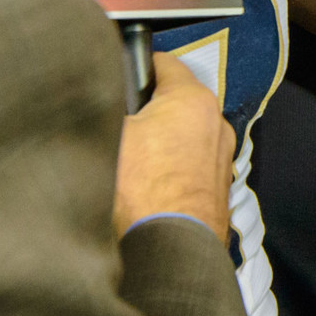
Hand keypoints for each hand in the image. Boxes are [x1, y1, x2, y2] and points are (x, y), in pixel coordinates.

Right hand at [113, 51, 235, 242]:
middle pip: (176, 103)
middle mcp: (216, 125)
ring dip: (162, 146)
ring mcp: (222, 161)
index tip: (118, 79)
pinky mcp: (219, 193)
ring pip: (185, 139)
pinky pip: (191, 170)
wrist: (166, 252)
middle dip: (149, 111)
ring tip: (130, 165)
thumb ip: (105, 109)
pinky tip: (147, 190)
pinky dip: (173, 174)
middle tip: (117, 126)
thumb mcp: (107, 134)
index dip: (136, 67)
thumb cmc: (139, 190)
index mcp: (192, 99)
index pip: (164, 62)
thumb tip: (93, 103)